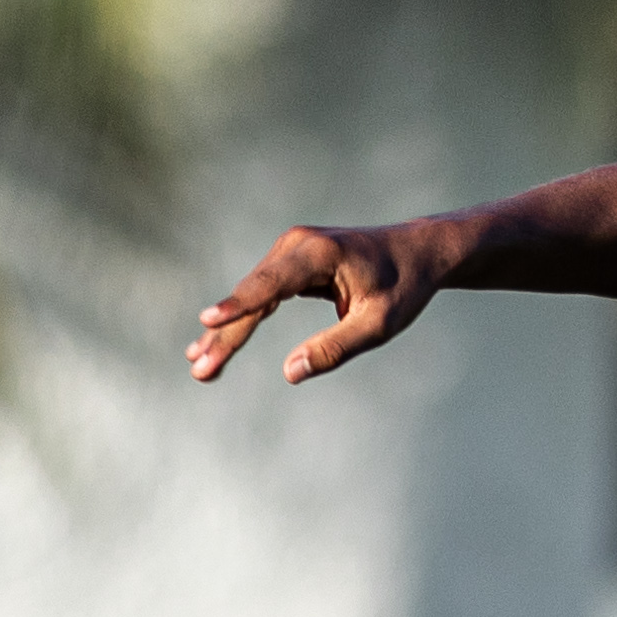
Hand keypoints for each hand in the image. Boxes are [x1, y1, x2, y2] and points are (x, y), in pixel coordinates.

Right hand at [188, 221, 447, 385]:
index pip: (270, 284)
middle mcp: (298, 244)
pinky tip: (215, 340)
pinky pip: (260, 294)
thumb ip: (336, 348)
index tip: (208, 321)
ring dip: (225, 331)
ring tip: (199, 366)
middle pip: (252, 294)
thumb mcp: (378, 324)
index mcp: (320, 253)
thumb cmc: (404, 286)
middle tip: (200, 371)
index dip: (238, 305)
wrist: (418, 251)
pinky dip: (241, 319)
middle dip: (224, 334)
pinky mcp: (290, 261)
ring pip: (250, 295)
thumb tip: (289, 372)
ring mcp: (291, 250)